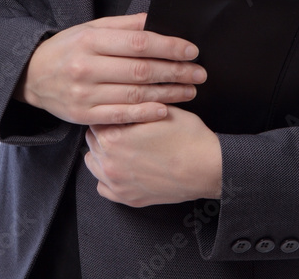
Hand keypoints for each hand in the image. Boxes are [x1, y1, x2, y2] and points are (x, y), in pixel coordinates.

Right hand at [13, 12, 205, 125]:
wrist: (32, 75)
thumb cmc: (68, 48)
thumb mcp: (91, 28)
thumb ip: (125, 25)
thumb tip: (157, 20)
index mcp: (92, 40)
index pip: (139, 43)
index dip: (169, 47)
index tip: (191, 50)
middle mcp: (87, 67)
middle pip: (141, 70)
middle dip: (175, 71)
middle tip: (199, 73)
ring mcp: (85, 94)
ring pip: (135, 94)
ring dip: (168, 93)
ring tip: (190, 90)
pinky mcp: (84, 115)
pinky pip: (121, 115)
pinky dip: (145, 113)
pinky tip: (165, 110)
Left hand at [84, 105, 222, 206]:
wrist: (206, 167)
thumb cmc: (187, 137)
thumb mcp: (160, 109)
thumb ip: (135, 105)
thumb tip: (123, 98)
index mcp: (113, 137)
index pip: (95, 119)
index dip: (109, 111)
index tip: (117, 110)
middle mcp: (109, 163)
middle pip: (91, 141)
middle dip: (103, 131)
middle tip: (122, 126)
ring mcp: (117, 184)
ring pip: (93, 164)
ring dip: (102, 153)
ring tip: (121, 146)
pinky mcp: (128, 199)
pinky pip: (103, 187)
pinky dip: (108, 177)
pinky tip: (122, 167)